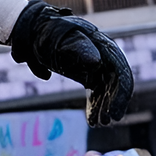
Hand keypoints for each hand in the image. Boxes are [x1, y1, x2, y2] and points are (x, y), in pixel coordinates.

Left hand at [3, 0, 133, 125]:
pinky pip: (97, 92)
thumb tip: (96, 61)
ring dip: (104, 107)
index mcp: (103, 46)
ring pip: (107, 90)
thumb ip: (77, 49)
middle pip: (117, 83)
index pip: (120, 72)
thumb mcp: (59, 41)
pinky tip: (91, 120)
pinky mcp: (88, 73)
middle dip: (113, 104)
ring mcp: (97, 65)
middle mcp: (105, 56)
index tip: (114, 114)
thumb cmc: (47, 35)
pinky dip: (95, 106)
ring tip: (98, 124)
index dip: (120, 95)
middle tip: (106, 122)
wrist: (34, 31)